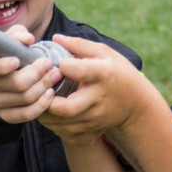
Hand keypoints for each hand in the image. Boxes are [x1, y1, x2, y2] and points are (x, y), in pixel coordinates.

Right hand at [0, 26, 63, 122]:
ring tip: (55, 76)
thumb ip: (17, 35)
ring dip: (43, 87)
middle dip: (36, 74)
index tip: (19, 60)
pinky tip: (50, 94)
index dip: (4, 65)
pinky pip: (26, 114)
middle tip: (50, 64)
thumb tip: (29, 39)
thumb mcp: (8, 41)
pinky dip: (41, 105)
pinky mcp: (7, 116)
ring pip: (24, 99)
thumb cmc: (7, 56)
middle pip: (15, 84)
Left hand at [38, 35, 164, 144]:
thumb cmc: (116, 72)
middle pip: (67, 108)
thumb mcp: (104, 53)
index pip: (81, 71)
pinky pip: (65, 133)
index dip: (64, 66)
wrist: (136, 103)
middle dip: (46, 100)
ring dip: (43, 113)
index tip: (57, 63)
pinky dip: (51, 125)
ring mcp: (95, 118)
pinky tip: (46, 113)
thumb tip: (55, 38)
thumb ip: (79, 45)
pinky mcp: (91, 130)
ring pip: (62, 124)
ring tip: (36, 100)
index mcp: (103, 75)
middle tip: (37, 89)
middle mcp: (99, 100)